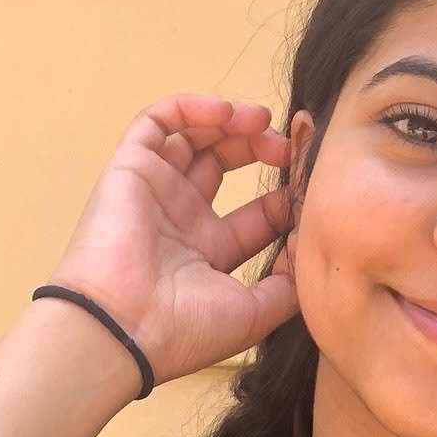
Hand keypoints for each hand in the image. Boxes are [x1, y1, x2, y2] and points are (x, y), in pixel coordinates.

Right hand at [43, 93, 300, 386]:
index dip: (288, 195)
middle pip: (226, 165)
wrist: (123, 327)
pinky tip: (225, 113)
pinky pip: (156, 122)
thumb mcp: (255, 314)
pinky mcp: (130, 168)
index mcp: (210, 254)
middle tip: (288, 147)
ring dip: (230, 121)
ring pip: (193, 136)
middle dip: (261, 148)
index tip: (312, 185)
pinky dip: (191, 107)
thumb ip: (289, 283)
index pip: (258, 214)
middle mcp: (182, 219)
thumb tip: (312, 246)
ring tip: (261, 121)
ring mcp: (155, 192)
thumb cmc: (184, 330)